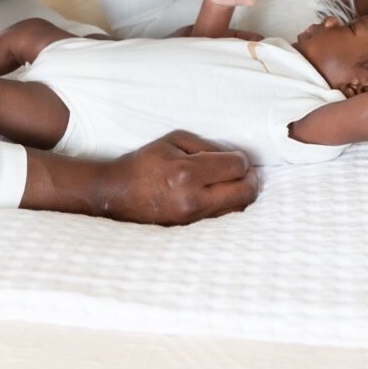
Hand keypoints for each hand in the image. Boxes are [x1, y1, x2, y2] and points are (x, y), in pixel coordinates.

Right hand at [22, 130, 258, 225]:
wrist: (116, 193)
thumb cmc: (145, 163)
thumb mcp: (173, 140)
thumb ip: (206, 146)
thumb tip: (233, 158)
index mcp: (187, 172)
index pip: (236, 167)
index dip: (242, 160)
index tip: (235, 157)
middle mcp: (193, 198)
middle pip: (245, 194)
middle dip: (251, 179)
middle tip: (246, 171)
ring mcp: (192, 217)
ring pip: (237, 208)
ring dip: (241, 193)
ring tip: (233, 181)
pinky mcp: (190, 228)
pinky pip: (222, 217)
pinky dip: (228, 204)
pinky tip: (221, 193)